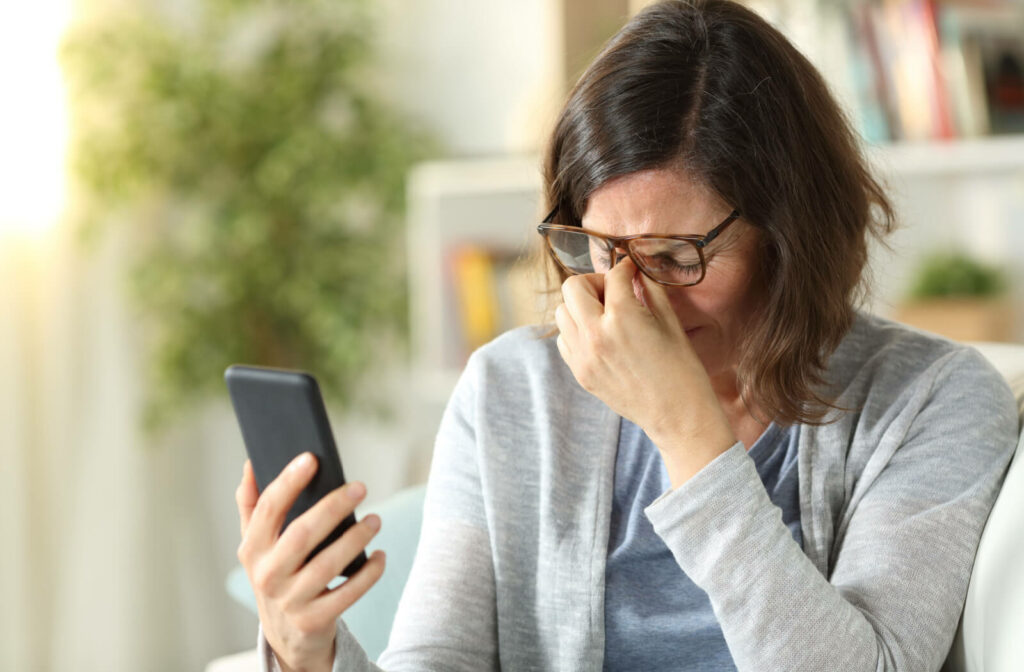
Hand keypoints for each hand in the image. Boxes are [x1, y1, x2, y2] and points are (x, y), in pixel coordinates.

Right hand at [236, 454, 385, 671]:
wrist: (286, 634)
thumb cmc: (276, 573)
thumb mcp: (257, 545)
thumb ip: (252, 505)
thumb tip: (251, 464)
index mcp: (252, 549)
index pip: (268, 509)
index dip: (288, 482)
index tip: (311, 458)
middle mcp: (267, 575)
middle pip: (301, 534)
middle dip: (332, 507)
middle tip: (359, 487)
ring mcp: (290, 600)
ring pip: (327, 565)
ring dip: (355, 539)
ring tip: (375, 519)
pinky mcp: (314, 620)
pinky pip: (348, 594)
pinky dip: (368, 574)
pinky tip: (380, 556)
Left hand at [554, 258, 734, 485]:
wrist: (677, 414)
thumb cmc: (682, 368)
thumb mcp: (670, 321)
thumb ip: (649, 289)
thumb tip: (636, 271)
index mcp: (623, 318)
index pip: (613, 276)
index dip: (625, 267)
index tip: (631, 270)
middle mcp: (595, 335)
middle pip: (573, 287)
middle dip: (594, 281)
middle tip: (613, 292)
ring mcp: (583, 357)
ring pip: (561, 313)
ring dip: (580, 306)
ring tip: (606, 315)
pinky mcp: (580, 373)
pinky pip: (564, 339)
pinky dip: (577, 331)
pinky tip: (600, 337)